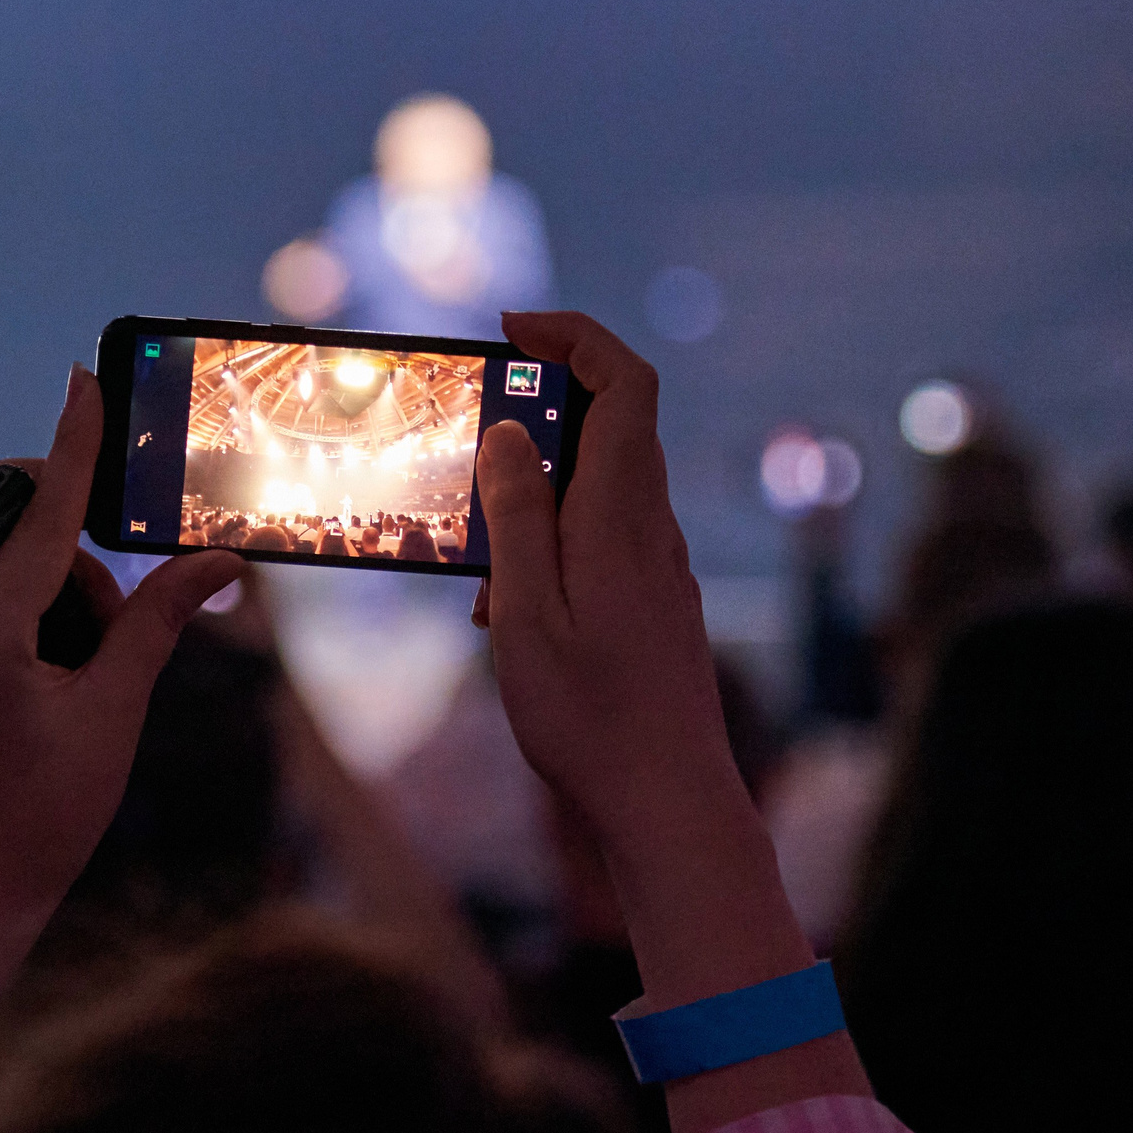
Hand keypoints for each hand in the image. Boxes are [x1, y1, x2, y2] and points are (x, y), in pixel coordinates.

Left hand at [0, 367, 241, 920]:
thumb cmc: (46, 814)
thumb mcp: (115, 716)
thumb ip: (157, 626)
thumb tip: (221, 566)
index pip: (37, 519)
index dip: (71, 448)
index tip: (82, 382)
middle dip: (40, 502)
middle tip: (99, 554)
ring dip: (39, 560)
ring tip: (90, 641)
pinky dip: (18, 588)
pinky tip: (63, 652)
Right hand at [469, 312, 740, 842]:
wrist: (667, 805)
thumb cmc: (592, 719)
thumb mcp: (527, 613)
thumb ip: (518, 516)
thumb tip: (510, 432)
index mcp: (621, 517)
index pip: (625, 383)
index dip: (574, 335)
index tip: (511, 328)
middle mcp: (651, 529)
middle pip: (608, 425)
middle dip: (533, 412)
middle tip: (465, 442)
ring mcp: (658, 566)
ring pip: (595, 488)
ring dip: (530, 496)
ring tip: (475, 567)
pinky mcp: (652, 602)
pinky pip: (597, 540)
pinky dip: (546, 547)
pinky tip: (505, 612)